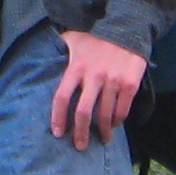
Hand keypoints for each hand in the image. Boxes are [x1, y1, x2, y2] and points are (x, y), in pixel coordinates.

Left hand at [49, 31, 147, 149]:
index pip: (62, 97)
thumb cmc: (97, 37)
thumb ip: (61, 48)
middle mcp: (93, 76)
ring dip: (102, 131)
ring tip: (101, 139)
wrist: (128, 29)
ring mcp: (112, 81)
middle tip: (80, 145)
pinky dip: (117, 121)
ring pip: (104, 115)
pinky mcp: (129, 84)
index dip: (58, 118)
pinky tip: (114, 124)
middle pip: (83, 112)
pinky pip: (122, 110)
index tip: (58, 133)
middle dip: (80, 133)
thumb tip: (46, 54)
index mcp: (76, 67)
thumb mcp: (74, 39)